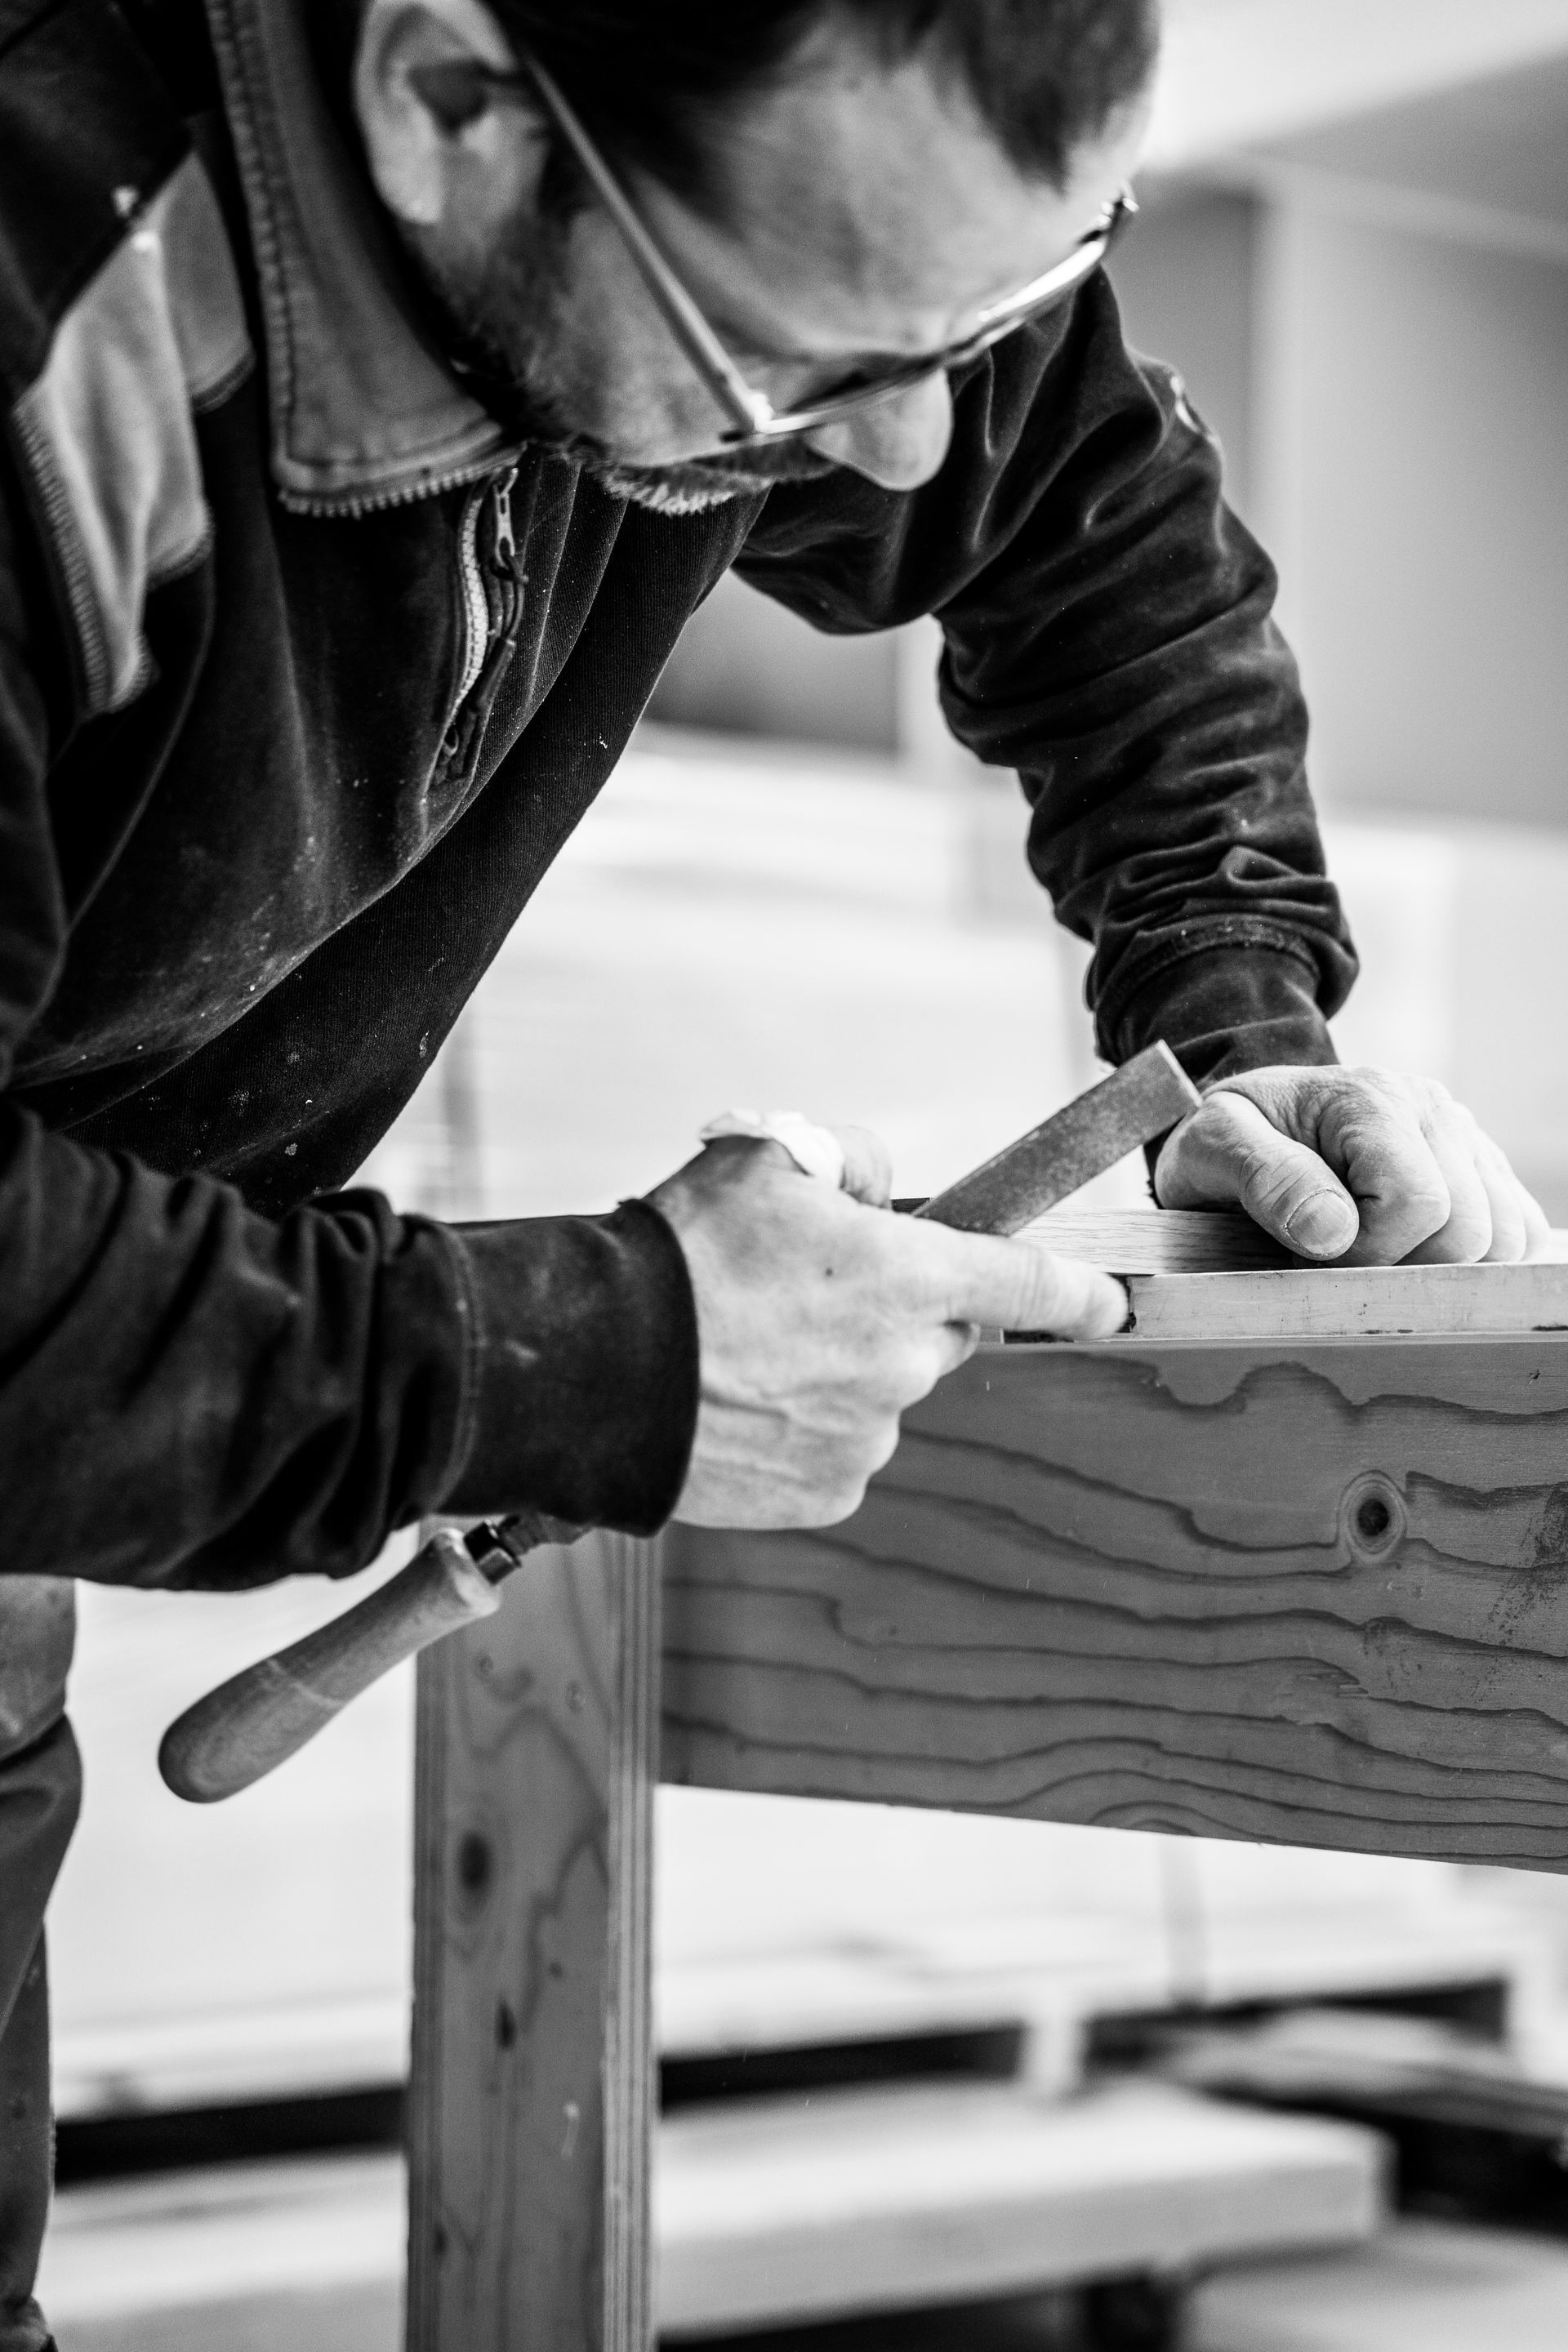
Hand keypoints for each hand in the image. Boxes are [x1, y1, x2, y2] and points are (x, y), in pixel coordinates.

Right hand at [647, 1127, 1127, 1529]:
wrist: (595, 1370)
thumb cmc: (679, 1258)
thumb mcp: (767, 1156)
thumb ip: (853, 1158)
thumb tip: (885, 1191)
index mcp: (908, 1278)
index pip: (1029, 1285)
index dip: (1080, 1294)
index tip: (1111, 1305)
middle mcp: (904, 1367)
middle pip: (936, 1335)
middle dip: (892, 1313)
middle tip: (806, 1295)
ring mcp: (867, 1439)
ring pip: (881, 1394)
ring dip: (840, 1372)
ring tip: (752, 1349)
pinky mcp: (825, 1493)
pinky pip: (837, 1450)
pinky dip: (803, 1426)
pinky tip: (743, 1399)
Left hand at [1154, 1065, 1549, 1265]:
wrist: (1249, 1121)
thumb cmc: (1227, 1138)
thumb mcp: (1211, 1147)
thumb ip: (1265, 1179)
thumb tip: (1334, 1231)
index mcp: (1369, 1098)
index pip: (1416, 1203)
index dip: (1368, 1252)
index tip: (1312, 1252)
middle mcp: (1430, 1109)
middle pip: (1468, 1230)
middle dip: (1401, 1266)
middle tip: (1338, 1259)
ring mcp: (1464, 1138)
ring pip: (1504, 1239)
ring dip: (1438, 1268)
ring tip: (1373, 1252)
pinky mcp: (1482, 1168)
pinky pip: (1519, 1232)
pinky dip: (1475, 1260)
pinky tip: (1413, 1252)